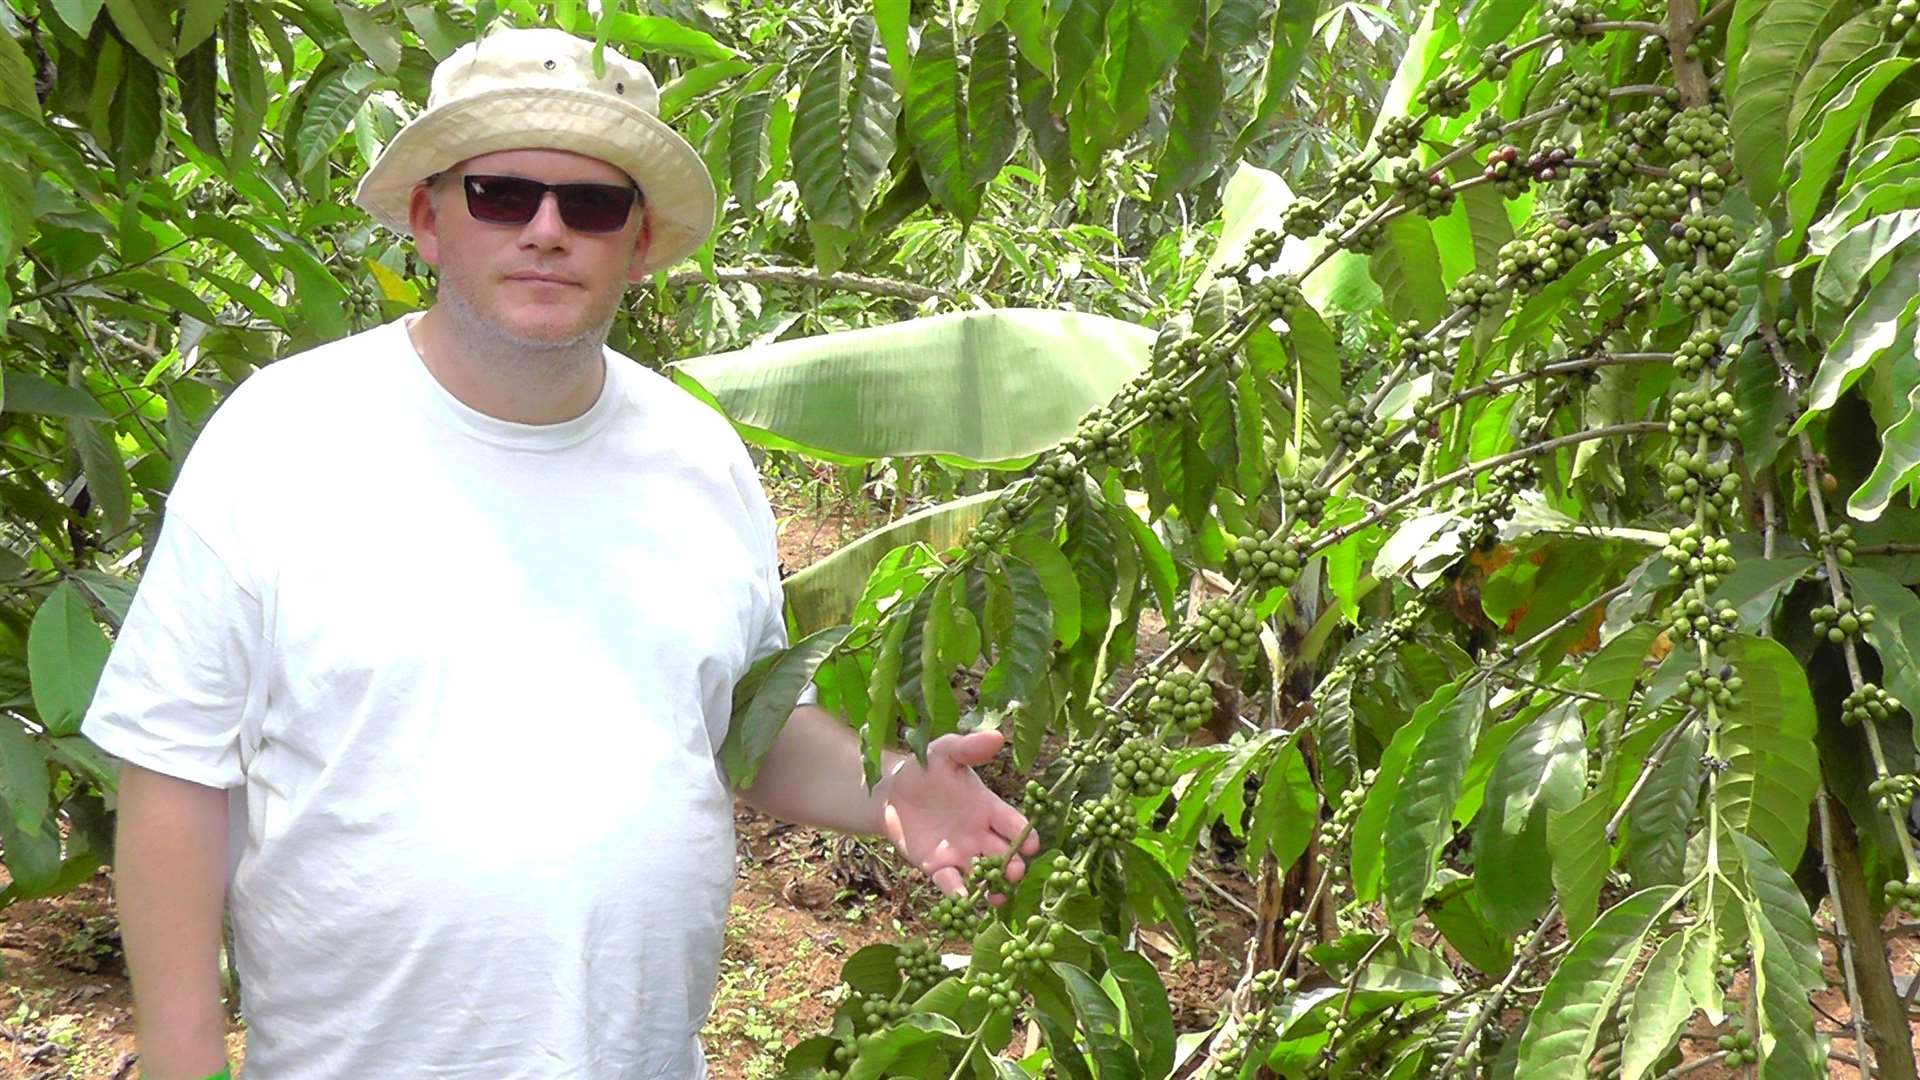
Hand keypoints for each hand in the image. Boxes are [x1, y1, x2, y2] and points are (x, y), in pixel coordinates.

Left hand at [878, 730, 1041, 904]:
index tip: (1032, 845)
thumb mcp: (945, 753)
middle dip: (1012, 864)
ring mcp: (961, 853)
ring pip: (983, 875)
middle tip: (1015, 872)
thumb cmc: (925, 769)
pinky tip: (962, 900)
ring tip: (997, 897)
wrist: (891, 792)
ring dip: (992, 887)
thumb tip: (998, 736)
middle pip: (1004, 853)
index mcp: (988, 808)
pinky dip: (958, 894)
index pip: (1013, 824)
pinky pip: (951, 884)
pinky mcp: (938, 867)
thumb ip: (968, 748)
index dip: (1024, 834)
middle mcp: (980, 834)